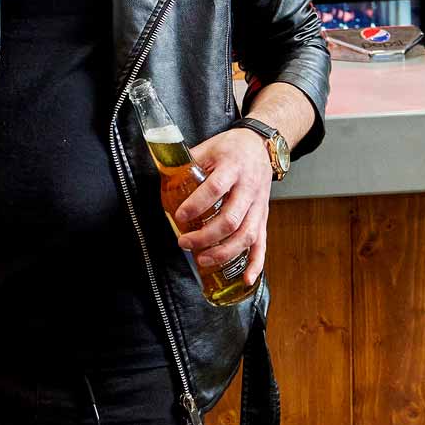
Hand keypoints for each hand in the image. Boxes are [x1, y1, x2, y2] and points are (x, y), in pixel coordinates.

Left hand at [174, 128, 272, 286]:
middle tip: (185, 243)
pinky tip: (246, 279)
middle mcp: (248, 189)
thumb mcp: (209, 147)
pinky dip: (256, 263)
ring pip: (246, 235)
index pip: (215, 189)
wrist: (261, 146)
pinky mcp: (264, 217)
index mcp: (232, 168)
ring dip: (225, 252)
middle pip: (230, 219)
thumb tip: (161, 174)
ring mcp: (258, 205)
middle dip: (206, 236)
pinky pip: (263, 243)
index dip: (196, 205)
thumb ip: (187, 162)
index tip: (179, 216)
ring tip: (203, 259)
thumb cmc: (231, 147)